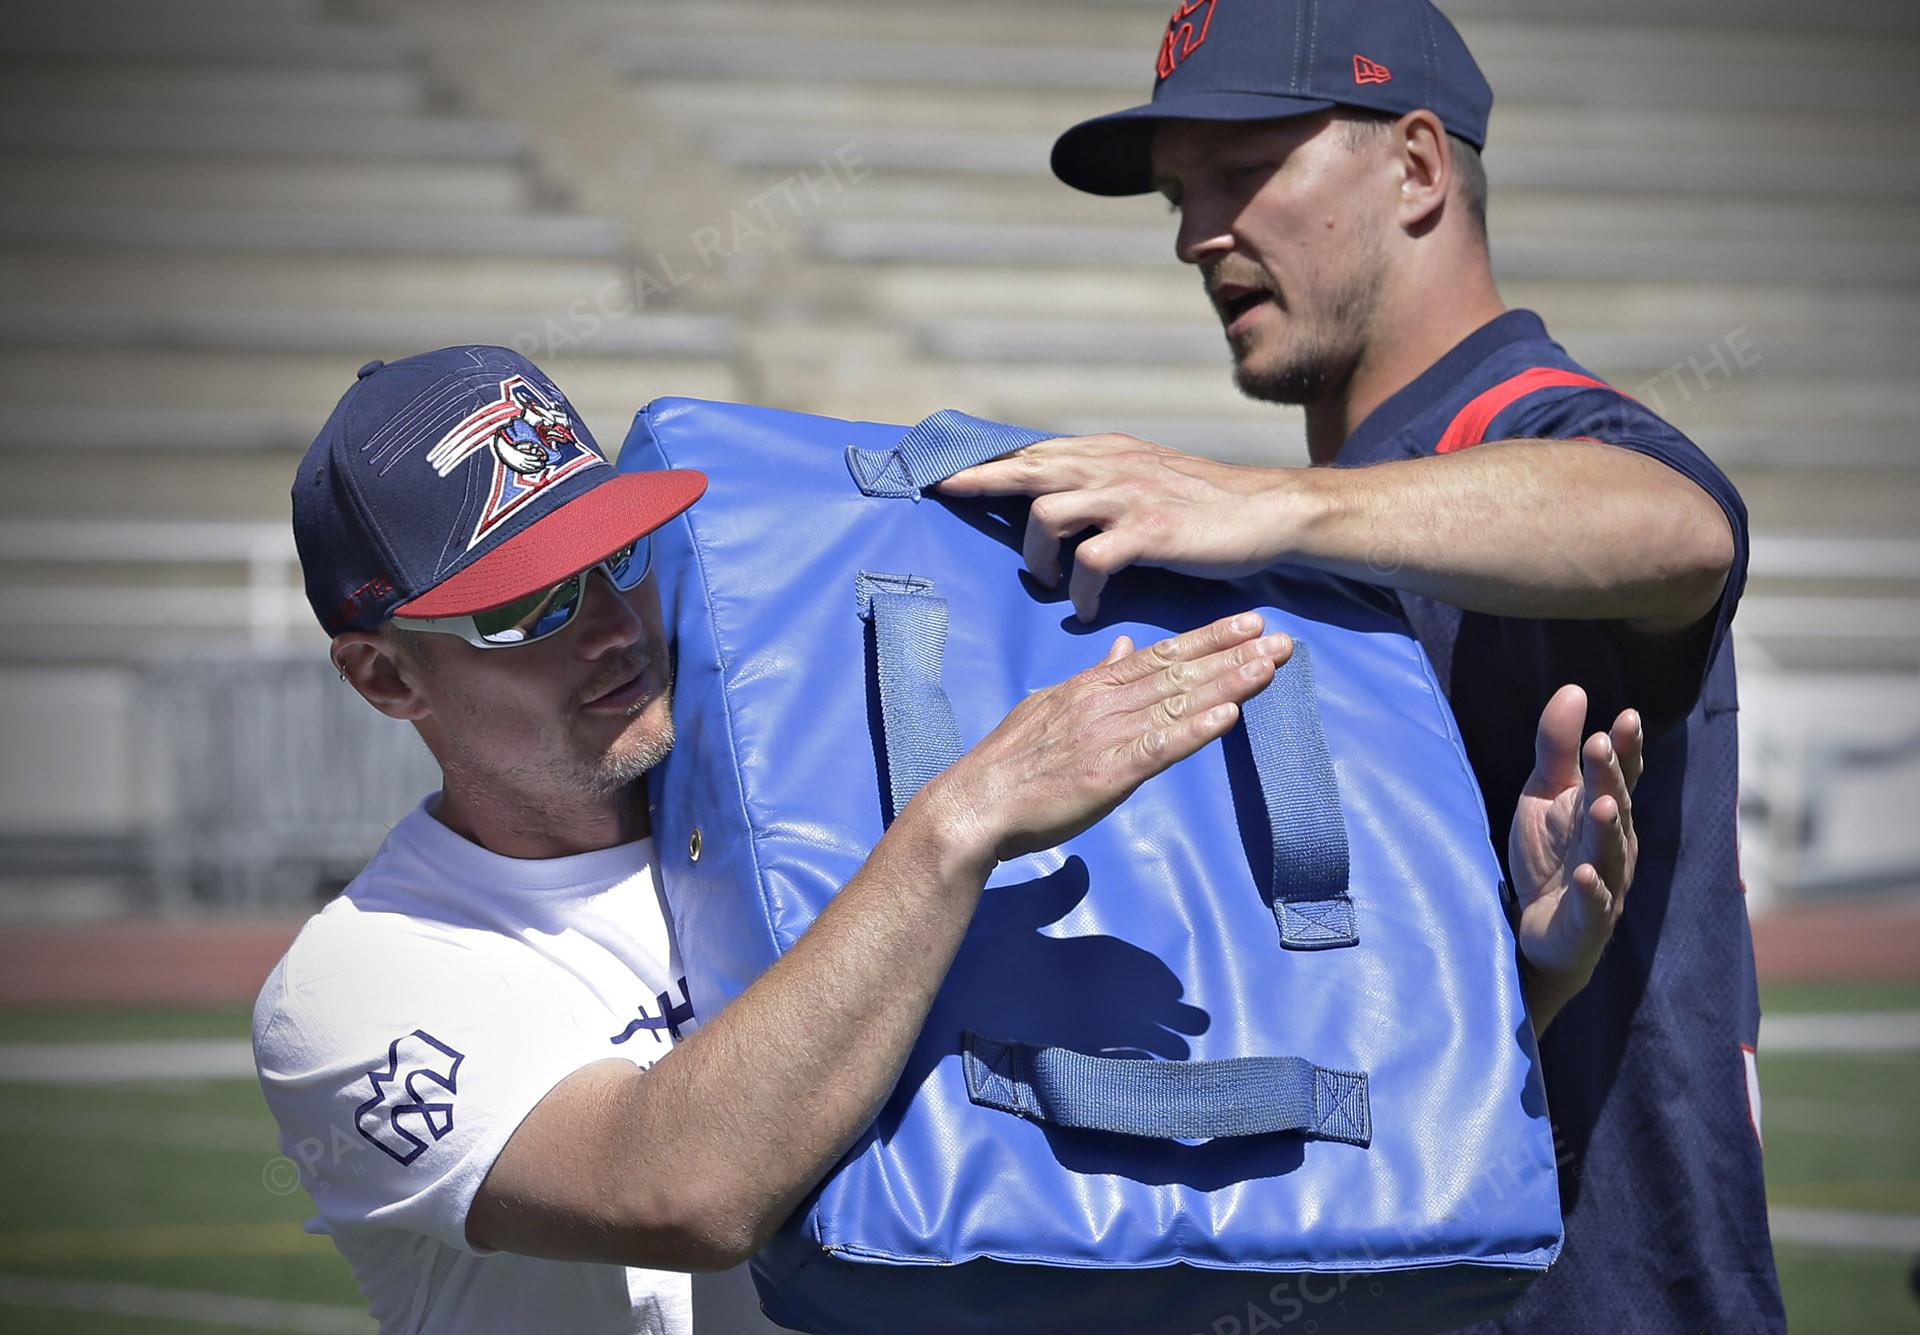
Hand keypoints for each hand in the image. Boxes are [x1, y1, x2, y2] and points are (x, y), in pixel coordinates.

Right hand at [921, 613, 1291, 866]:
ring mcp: (1106, 736)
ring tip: (1268, 665)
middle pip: (1178, 671)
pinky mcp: (1107, 773)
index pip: (1159, 654)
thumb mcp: (1049, 704)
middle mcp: (1104, 702)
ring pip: (1176, 702)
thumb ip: (1092, 677)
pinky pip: (1157, 747)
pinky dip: (1193, 730)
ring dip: (1226, 683)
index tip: (1247, 623)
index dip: (1207, 638)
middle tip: (1280, 637)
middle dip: (1233, 653)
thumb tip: (1122, 647)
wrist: (975, 804)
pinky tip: (1227, 716)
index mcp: (1091, 686)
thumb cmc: (1010, 763)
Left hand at [938, 434, 1295, 622]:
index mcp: (1107, 453)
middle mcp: (1111, 467)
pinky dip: (1081, 592)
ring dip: (1037, 557)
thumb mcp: (1147, 476)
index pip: (1035, 452)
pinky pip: (1092, 561)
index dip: (990, 462)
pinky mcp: (1149, 532)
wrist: (1267, 512)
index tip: (948, 473)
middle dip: (982, 483)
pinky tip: (1087, 609)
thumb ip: (1103, 480)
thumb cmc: (1206, 505)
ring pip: (1048, 515)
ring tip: (1047, 584)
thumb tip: (1057, 491)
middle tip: (947, 494)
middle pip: (1027, 469)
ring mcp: (1129, 497)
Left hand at [1509, 685, 1643, 1032]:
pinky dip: (1591, 891)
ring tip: (1600, 805)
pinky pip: (1593, 907)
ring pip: (1609, 854)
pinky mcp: (1585, 924)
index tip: (1627, 717)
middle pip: (1615, 807)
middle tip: (1602, 743)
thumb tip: (1574, 689)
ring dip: (1606, 830)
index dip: (1625, 750)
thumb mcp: (1544, 795)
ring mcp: (1604, 886)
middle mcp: (1614, 847)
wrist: (1536, 932)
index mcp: (1605, 812)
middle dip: (1610, 778)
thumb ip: (1557, 748)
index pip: (1620, 776)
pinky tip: (1583, 874)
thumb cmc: (1548, 855)